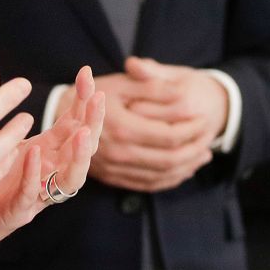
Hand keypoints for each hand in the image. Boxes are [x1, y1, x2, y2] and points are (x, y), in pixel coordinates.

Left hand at [0, 66, 105, 249]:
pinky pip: (31, 196)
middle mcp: (46, 171)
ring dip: (80, 156)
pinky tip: (32, 153)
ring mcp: (35, 194)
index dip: (83, 100)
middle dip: (93, 122)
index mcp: (45, 150)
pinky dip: (33, 175)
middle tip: (97, 97)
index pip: (74, 122)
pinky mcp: (15, 213)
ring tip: (82, 133)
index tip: (86, 74)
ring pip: (70, 178)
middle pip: (83, 148)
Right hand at [85, 56, 227, 192]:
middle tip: (210, 136)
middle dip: (194, 148)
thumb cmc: (92, 96)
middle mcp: (120, 153)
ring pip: (162, 175)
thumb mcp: (121, 84)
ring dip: (188, 165)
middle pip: (170, 159)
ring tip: (204, 153)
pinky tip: (184, 168)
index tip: (205, 118)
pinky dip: (171, 179)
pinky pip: (149, 185)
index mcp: (122, 128)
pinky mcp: (114, 178)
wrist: (59, 117)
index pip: (169, 136)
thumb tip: (182, 93)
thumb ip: (151, 87)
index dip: (192, 129)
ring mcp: (116, 169)